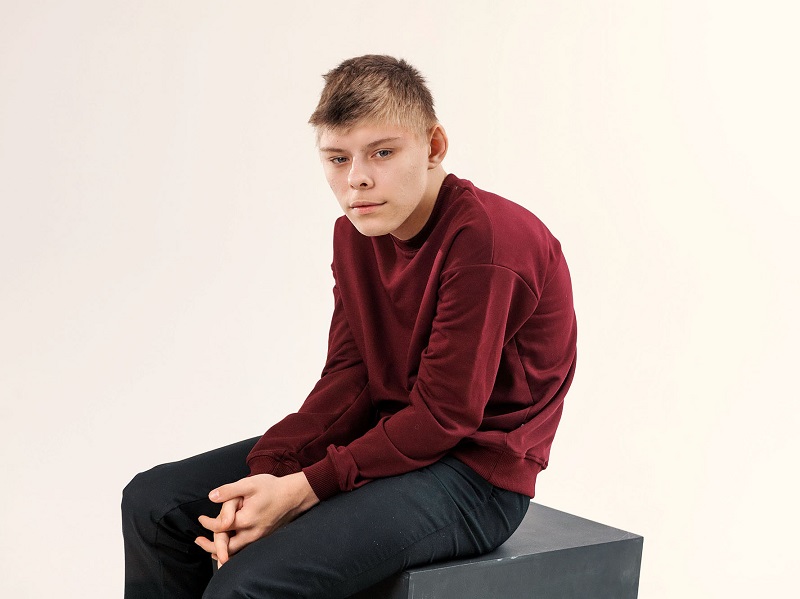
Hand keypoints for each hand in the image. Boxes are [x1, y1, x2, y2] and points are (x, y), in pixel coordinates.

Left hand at [195, 472, 319, 564]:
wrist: (294, 495)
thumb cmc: (272, 487)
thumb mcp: (249, 484)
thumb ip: (229, 491)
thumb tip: (211, 497)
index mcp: (246, 519)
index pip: (220, 527)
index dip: (207, 523)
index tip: (201, 519)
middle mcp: (252, 533)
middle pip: (226, 547)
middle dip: (210, 546)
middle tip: (198, 542)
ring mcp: (259, 537)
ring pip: (236, 551)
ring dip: (221, 550)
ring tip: (209, 548)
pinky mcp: (264, 537)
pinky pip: (245, 549)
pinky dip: (233, 550)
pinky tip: (228, 546)